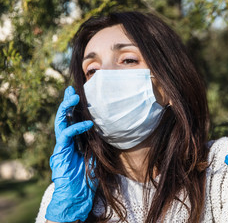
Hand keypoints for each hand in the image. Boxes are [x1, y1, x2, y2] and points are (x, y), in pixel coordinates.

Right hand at [45, 86, 94, 221]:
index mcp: (74, 140)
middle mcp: (66, 140)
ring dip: (66, 108)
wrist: (78, 193)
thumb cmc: (88, 176)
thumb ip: (99, 142)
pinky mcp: (60, 152)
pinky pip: (66, 135)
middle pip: (64, 117)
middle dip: (66, 102)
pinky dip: (76, 128)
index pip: (73, 119)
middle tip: (71, 90)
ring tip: (73, 97)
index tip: (79, 94)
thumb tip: (112, 129)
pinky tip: (88, 123)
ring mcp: (62, 145)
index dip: (75, 107)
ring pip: (60, 122)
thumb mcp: (97, 154)